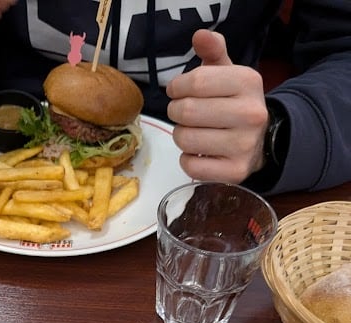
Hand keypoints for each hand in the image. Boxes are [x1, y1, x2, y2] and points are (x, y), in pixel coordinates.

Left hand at [166, 29, 268, 183]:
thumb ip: (213, 52)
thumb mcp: (228, 73)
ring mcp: (244, 145)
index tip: (177, 91)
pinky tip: (198, 153)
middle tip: (181, 113)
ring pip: (185, 139)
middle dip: (176, 112)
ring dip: (180, 136)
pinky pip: (191, 166)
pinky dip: (187, 159)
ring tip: (191, 132)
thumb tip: (200, 35)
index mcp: (248, 82)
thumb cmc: (235, 103)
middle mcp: (250, 113)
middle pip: (186, 112)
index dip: (176, 87)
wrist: (261, 141)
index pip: (195, 82)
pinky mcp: (235, 172)